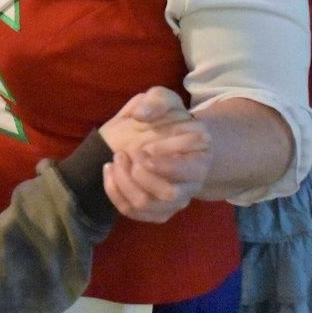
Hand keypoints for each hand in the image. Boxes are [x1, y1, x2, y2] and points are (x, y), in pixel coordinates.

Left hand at [99, 87, 211, 223]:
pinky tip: (109, 172)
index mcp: (202, 156)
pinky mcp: (158, 211)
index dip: (164, 159)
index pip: (190, 168)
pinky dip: (116, 194)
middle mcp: (193, 183)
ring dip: (124, 183)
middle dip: (141, 175)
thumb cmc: (166, 119)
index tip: (144, 147)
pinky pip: (135, 212)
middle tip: (123, 154)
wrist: (164, 139)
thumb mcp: (164, 100)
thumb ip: (156, 101)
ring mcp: (176, 200)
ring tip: (114, 160)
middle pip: (169, 193)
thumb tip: (141, 115)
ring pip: (148, 204)